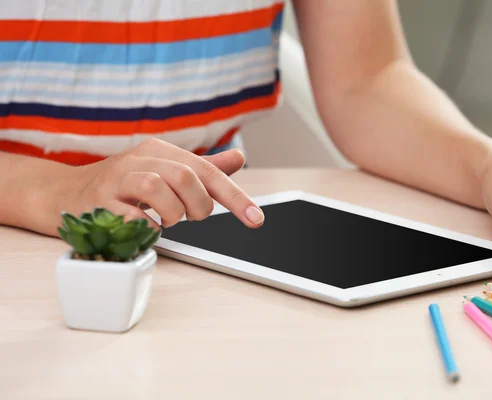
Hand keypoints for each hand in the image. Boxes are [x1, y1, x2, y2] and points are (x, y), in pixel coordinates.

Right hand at [53, 138, 263, 231]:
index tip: (256, 219)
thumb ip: (202, 169)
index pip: (207, 170)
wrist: (64, 194)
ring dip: (173, 214)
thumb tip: (239, 158)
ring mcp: (116, 178)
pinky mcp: (98, 201)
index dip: (235, 196)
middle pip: (186, 177)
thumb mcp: (165, 171)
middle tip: (191, 217)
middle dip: (199, 206)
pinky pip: (132, 215)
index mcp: (160, 150)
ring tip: (167, 220)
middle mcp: (139, 158)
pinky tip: (147, 227)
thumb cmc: (122, 186)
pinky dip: (148, 226)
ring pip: (159, 189)